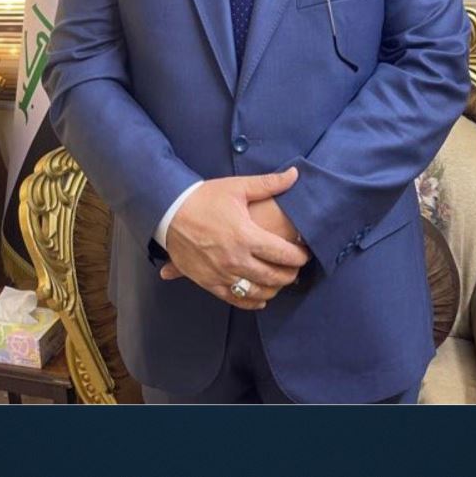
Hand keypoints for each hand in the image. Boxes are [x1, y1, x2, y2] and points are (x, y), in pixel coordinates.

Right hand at [158, 167, 310, 308]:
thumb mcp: (238, 187)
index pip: (283, 254)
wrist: (169, 212)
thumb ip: (269, 184)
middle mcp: (235, 259)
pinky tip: (260, 297)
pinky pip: (235, 299)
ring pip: (257, 292)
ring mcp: (221, 273)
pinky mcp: (207, 282)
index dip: (300, 256)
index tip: (305, 254)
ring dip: (274, 289)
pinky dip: (252, 302)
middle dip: (290, 274)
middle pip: (273, 277)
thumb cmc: (204, 198)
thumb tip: (295, 174)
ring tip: (280, 281)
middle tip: (296, 269)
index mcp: (246, 236)